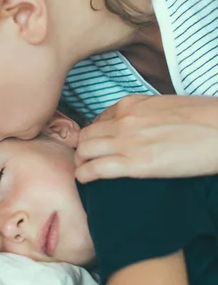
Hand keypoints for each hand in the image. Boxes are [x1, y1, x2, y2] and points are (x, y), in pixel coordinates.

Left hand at [75, 94, 217, 181]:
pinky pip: (95, 169)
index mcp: (132, 103)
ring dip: (81, 162)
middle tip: (87, 161)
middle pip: (86, 135)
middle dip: (83, 149)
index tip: (99, 146)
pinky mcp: (135, 164)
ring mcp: (127, 141)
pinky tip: (86, 181)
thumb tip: (140, 126)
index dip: (96, 135)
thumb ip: (145, 114)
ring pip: (85, 151)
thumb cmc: (203, 118)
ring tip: (86, 172)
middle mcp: (124, 119)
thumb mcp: (166, 106)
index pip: (99, 120)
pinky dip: (84, 175)